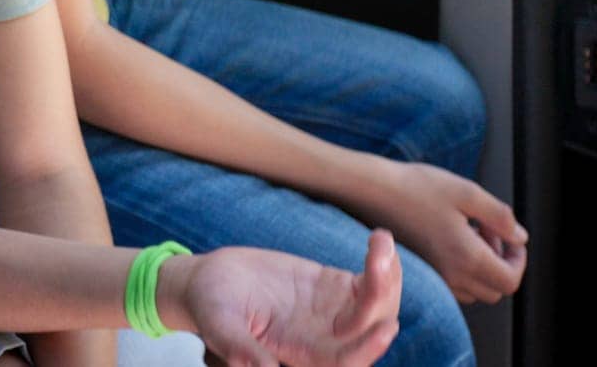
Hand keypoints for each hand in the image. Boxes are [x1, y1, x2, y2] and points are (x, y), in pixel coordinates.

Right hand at [172, 230, 400, 366]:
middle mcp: (326, 339)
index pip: (345, 361)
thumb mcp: (218, 324)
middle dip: (382, 298)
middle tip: (380, 261)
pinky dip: (381, 263)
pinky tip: (380, 241)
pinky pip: (369, 280)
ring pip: (377, 304)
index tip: (387, 326)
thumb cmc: (209, 307)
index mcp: (301, 355)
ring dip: (387, 277)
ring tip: (381, 243)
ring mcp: (334, 313)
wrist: (212, 282)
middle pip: (370, 328)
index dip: (367, 347)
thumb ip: (239, 348)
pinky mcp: (335, 287)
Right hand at [360, 159, 527, 303]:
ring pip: (474, 291)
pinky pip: (454, 286)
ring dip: (482, 268)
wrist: (371, 190)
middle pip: (495, 290)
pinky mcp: (420, 272)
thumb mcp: (467, 192)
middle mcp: (452, 276)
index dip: (519, 260)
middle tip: (490, 231)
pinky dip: (462, 270)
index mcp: (467, 258)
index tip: (510, 236)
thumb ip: (500, 216)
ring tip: (470, 233)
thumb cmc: (415, 187)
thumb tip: (520, 236)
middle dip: (501, 263)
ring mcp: (434, 278)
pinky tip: (450, 239)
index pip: (510, 281)